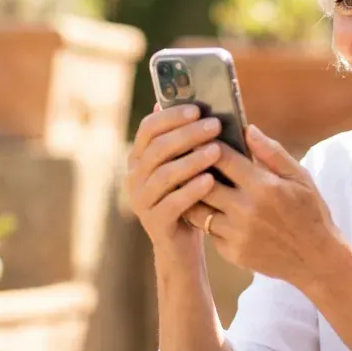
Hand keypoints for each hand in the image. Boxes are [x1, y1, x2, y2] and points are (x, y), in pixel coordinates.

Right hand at [125, 103, 223, 253]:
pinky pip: (172, 203)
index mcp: (139, 159)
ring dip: (191, 160)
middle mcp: (135, 178)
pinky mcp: (155, 223)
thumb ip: (183, 140)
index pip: (148, 129)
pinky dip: (192, 189)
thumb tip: (188, 103)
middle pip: (157, 148)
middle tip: (214, 126)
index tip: (198, 108)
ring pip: (164, 175)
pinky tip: (211, 181)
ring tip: (217, 151)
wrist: (182, 247)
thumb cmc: (190, 198)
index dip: (171, 116)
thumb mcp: (185, 167)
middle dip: (187, 134)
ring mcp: (142, 201)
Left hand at [184, 124, 343, 286]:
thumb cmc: (310, 213)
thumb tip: (248, 129)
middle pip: (200, 183)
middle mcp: (245, 210)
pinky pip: (208, 232)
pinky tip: (210, 211)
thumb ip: (272, 153)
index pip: (221, 158)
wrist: (316, 260)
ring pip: (197, 210)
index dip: (207, 146)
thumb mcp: (299, 178)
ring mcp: (236, 234)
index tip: (202, 141)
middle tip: (187, 161)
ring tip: (191, 187)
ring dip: (192, 197)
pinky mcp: (231, 253)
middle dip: (192, 170)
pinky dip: (206, 220)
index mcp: (263, 187)